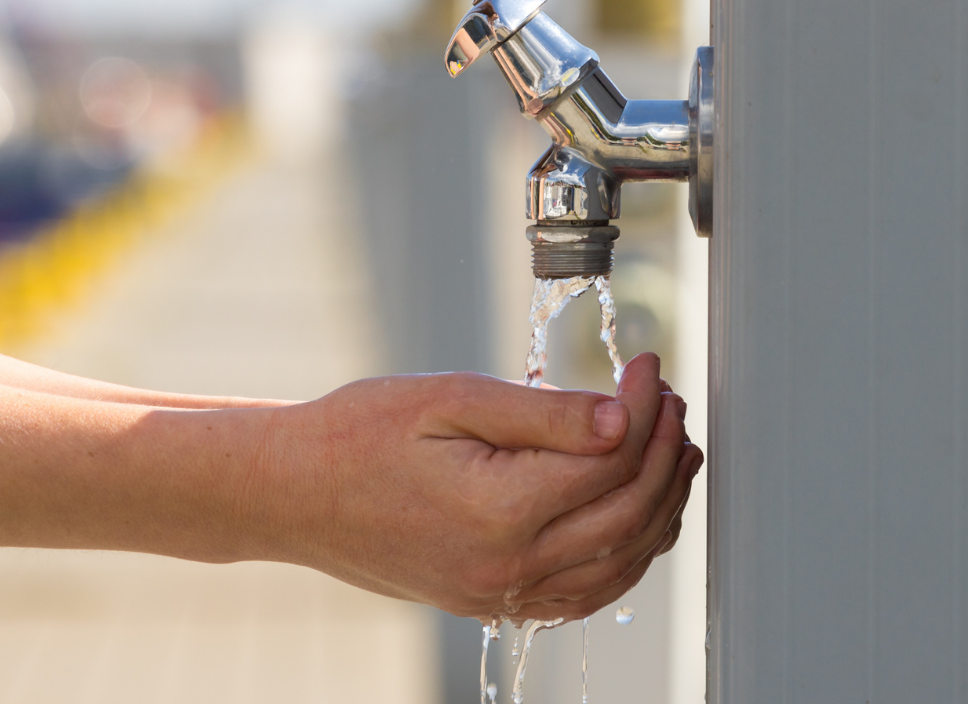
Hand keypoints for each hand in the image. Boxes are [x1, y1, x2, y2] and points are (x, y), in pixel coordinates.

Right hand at [254, 352, 698, 619]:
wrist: (292, 493)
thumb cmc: (358, 433)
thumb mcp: (448, 399)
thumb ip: (541, 413)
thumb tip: (623, 419)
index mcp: (500, 510)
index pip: (611, 459)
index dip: (644, 408)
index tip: (649, 365)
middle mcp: (508, 566)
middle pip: (628, 514)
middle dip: (664, 452)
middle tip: (671, 401)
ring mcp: (500, 594)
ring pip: (620, 565)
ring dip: (661, 507)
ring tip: (675, 451)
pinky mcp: (491, 603)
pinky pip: (584, 594)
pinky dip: (627, 557)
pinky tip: (638, 516)